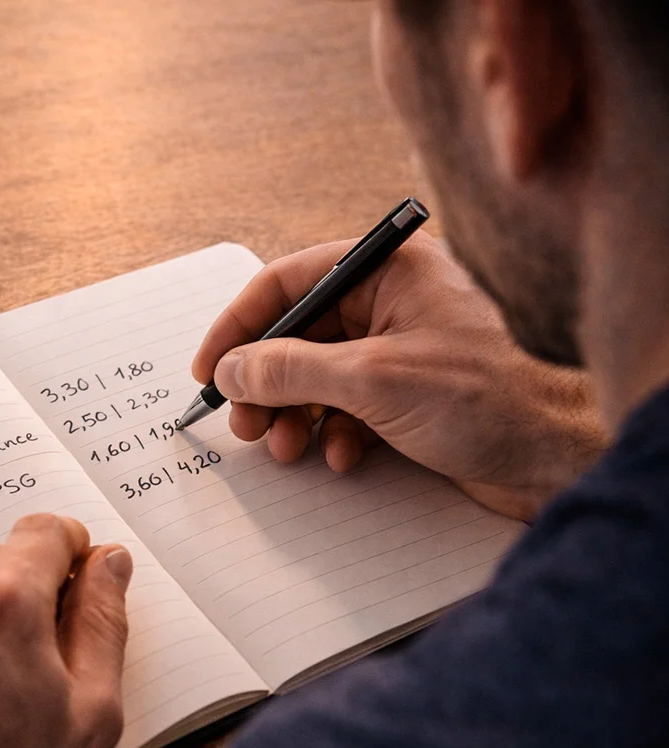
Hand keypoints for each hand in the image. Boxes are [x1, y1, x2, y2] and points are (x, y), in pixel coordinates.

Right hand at [192, 232, 607, 520]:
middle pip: (296, 336)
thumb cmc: (487, 399)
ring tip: (284, 450)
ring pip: (316, 377)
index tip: (209, 369)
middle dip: (265, 385)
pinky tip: (340, 456)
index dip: (239, 326)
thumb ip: (289, 370)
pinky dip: (331, 433)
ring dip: (293, 416)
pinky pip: (345, 407)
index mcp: (387, 269)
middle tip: (243, 424)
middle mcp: (391, 302)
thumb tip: (231, 369)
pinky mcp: (408, 394)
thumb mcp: (372, 380)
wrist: (558, 457)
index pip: (287, 283)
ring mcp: (399, 349)